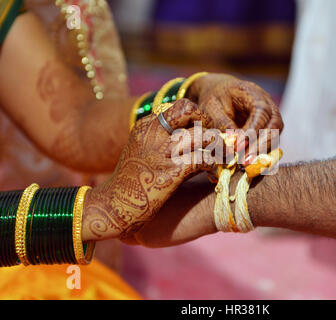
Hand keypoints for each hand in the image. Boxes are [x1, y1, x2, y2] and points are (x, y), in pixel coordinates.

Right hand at [81, 99, 212, 240]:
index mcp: (146, 126)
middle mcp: (153, 133)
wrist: (112, 207)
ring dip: (215, 147)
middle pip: (190, 110)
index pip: (180, 106)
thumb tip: (190, 134)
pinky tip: (210, 176)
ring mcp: (162, 152)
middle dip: (208, 123)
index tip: (203, 133)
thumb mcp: (141, 151)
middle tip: (213, 141)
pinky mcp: (170, 173)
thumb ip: (162, 139)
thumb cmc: (131, 182)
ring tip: (217, 160)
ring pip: (202, 135)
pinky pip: (203, 159)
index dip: (197, 116)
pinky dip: (213, 166)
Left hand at [187, 73, 283, 162]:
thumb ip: (222, 124)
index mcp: (254, 94)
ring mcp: (271, 118)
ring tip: (246, 166)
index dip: (252, 131)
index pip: (261, 112)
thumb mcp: (212, 108)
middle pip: (274, 126)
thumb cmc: (215, 99)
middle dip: (260, 146)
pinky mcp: (269, 131)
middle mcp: (269, 105)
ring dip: (262, 153)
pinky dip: (261, 155)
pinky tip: (249, 166)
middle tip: (245, 162)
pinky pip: (270, 144)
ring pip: (275, 137)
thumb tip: (232, 146)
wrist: (220, 94)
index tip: (239, 147)